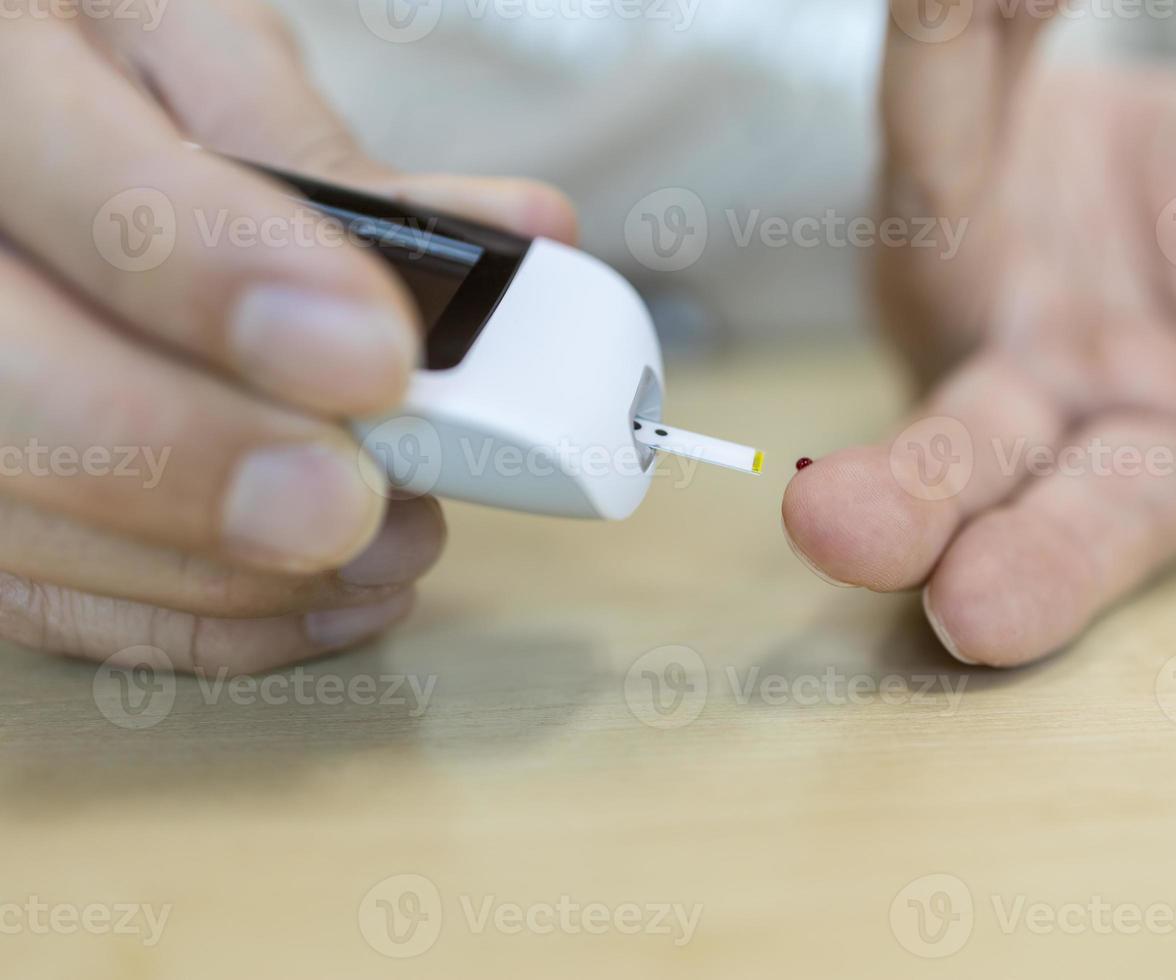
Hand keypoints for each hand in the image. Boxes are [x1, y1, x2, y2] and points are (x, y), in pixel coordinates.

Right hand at [0, 0, 574, 672]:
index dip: (225, 282)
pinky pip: (47, 599)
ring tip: (387, 546)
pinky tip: (323, 600)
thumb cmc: (103, 71)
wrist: (11, 118)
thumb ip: (324, 156)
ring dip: (226, 570)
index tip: (373, 355)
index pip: (89, 195)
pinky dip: (197, 623)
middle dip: (205, 461)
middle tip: (359, 502)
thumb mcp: (192, 50)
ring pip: (30, 524)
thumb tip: (514, 233)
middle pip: (17, 390)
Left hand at [782, 5, 1175, 666]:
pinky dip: (955, 44)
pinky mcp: (928, 186)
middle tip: (841, 533)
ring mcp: (962, 289)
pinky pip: (940, 106)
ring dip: (857, 346)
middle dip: (912, 502)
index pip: (1102, 518)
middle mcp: (1035, 390)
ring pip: (896, 280)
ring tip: (807, 432)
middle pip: (968, 456)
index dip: (1052, 569)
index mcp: (1154, 440)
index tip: (980, 614)